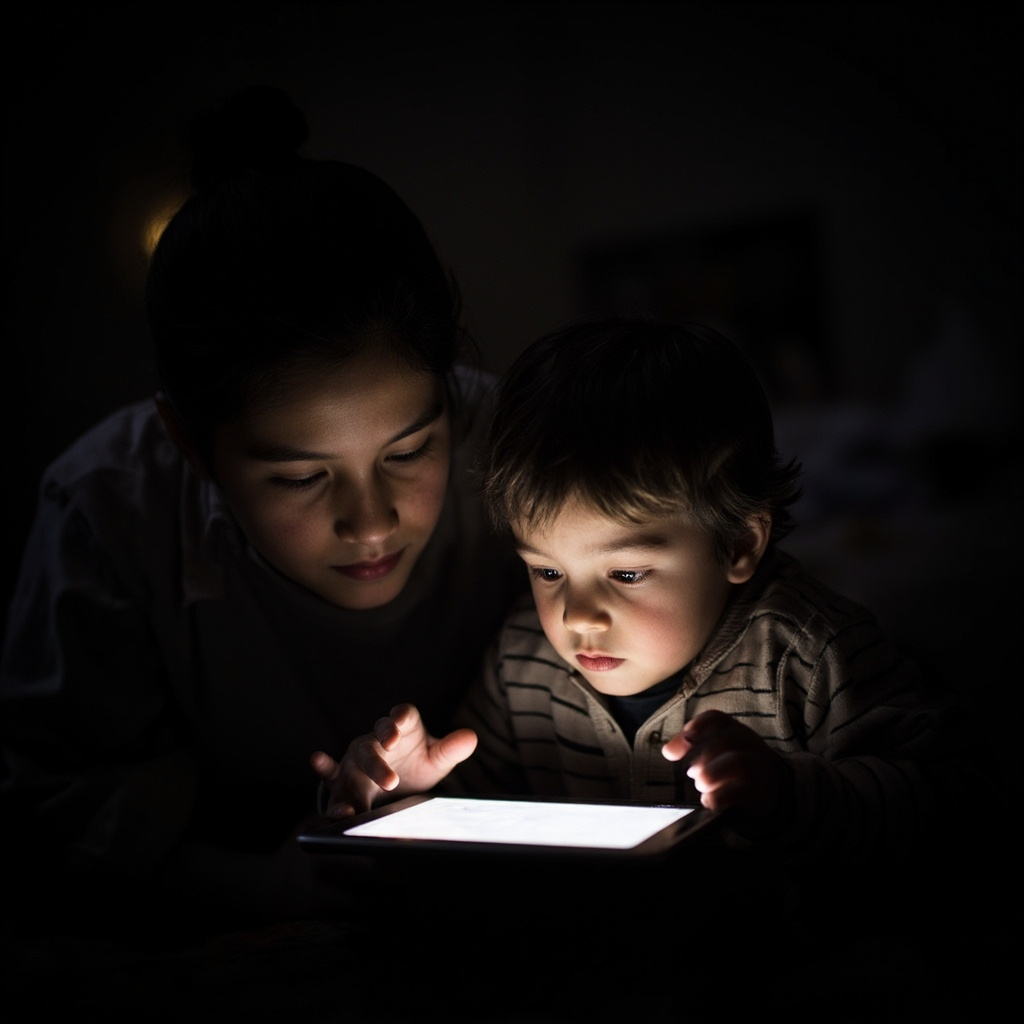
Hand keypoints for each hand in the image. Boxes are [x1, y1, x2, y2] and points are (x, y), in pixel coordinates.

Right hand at [310, 703, 477, 816]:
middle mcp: (377, 739)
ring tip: (356, 803)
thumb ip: (451, 749)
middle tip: (391, 781)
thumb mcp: (436, 760)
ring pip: (355, 764)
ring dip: (356, 784)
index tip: (401, 724)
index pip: (402, 715)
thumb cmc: (416, 764)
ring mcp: (358, 757)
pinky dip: (324, 770)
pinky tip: (317, 762)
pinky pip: (331, 774)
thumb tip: (471, 737)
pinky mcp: (343, 776)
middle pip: (375, 746)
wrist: (397, 783)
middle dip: (379, 763)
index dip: (400, 718)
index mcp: (403, 728)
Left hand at [661, 709, 781, 823]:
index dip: (698, 725)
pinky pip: (742, 791)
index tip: (686, 737)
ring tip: (702, 786)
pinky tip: (710, 802)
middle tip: (694, 774)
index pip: (717, 718)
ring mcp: (758, 769)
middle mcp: (750, 746)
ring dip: (711, 775)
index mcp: (736, 732)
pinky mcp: (759, 794)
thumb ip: (692, 747)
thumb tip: (668, 752)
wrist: (770, 794)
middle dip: (704, 758)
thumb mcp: (717, 752)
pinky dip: (720, 796)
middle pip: (726, 741)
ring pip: (737, 762)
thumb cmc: (734, 769)